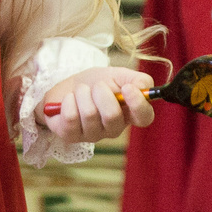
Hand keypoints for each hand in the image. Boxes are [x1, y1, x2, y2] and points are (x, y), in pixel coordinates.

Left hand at [40, 67, 155, 143]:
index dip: (138, 105)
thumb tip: (144, 87)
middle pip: (112, 115)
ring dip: (83, 93)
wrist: (67, 88)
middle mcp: (113, 128)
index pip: (144, 118)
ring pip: (89, 114)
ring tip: (81, 91)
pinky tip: (69, 100)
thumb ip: (137, 80)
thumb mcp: (118, 75)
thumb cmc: (95, 83)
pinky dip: (68, 102)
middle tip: (96, 86)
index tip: (127, 88)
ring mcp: (93, 135)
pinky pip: (71, 118)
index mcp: (129, 113)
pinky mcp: (72, 136)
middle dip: (101, 91)